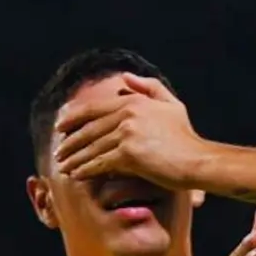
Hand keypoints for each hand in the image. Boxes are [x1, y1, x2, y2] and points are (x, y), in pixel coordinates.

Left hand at [53, 73, 206, 187]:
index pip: (94, 109)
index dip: (73, 118)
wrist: (198, 160)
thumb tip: (124, 79)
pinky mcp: (129, 154)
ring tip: (62, 168)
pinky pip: (100, 163)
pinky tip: (76, 177)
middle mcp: (128, 114)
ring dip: (74, 159)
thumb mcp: (171, 106)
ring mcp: (127, 133)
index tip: (59, 126)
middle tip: (57, 153)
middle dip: (70, 142)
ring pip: (91, 148)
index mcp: (134, 102)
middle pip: (88, 129)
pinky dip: (86, 170)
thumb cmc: (185, 138)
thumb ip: (149, 89)